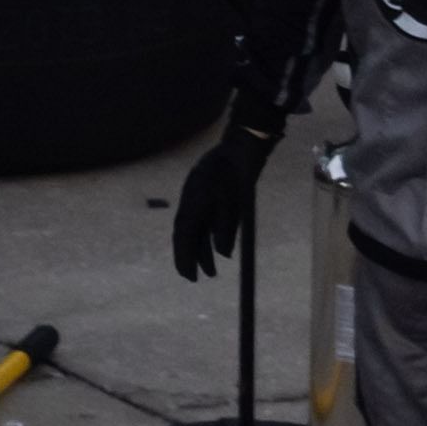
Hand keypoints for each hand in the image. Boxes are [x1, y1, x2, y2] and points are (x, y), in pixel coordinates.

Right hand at [170, 124, 271, 281]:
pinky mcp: (210, 198)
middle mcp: (192, 200)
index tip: (189, 276)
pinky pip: (206, 222)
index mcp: (193, 200)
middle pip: (186, 234)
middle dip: (189, 257)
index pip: (183, 234)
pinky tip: (219, 253)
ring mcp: (200, 198)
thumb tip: (223, 254)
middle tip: (193, 279)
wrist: (243, 146)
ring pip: (197, 230)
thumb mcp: (234, 202)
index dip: (184, 256)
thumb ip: (226, 228)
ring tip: (211, 273)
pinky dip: (210, 238)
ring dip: (202, 251)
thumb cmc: (239, 171)